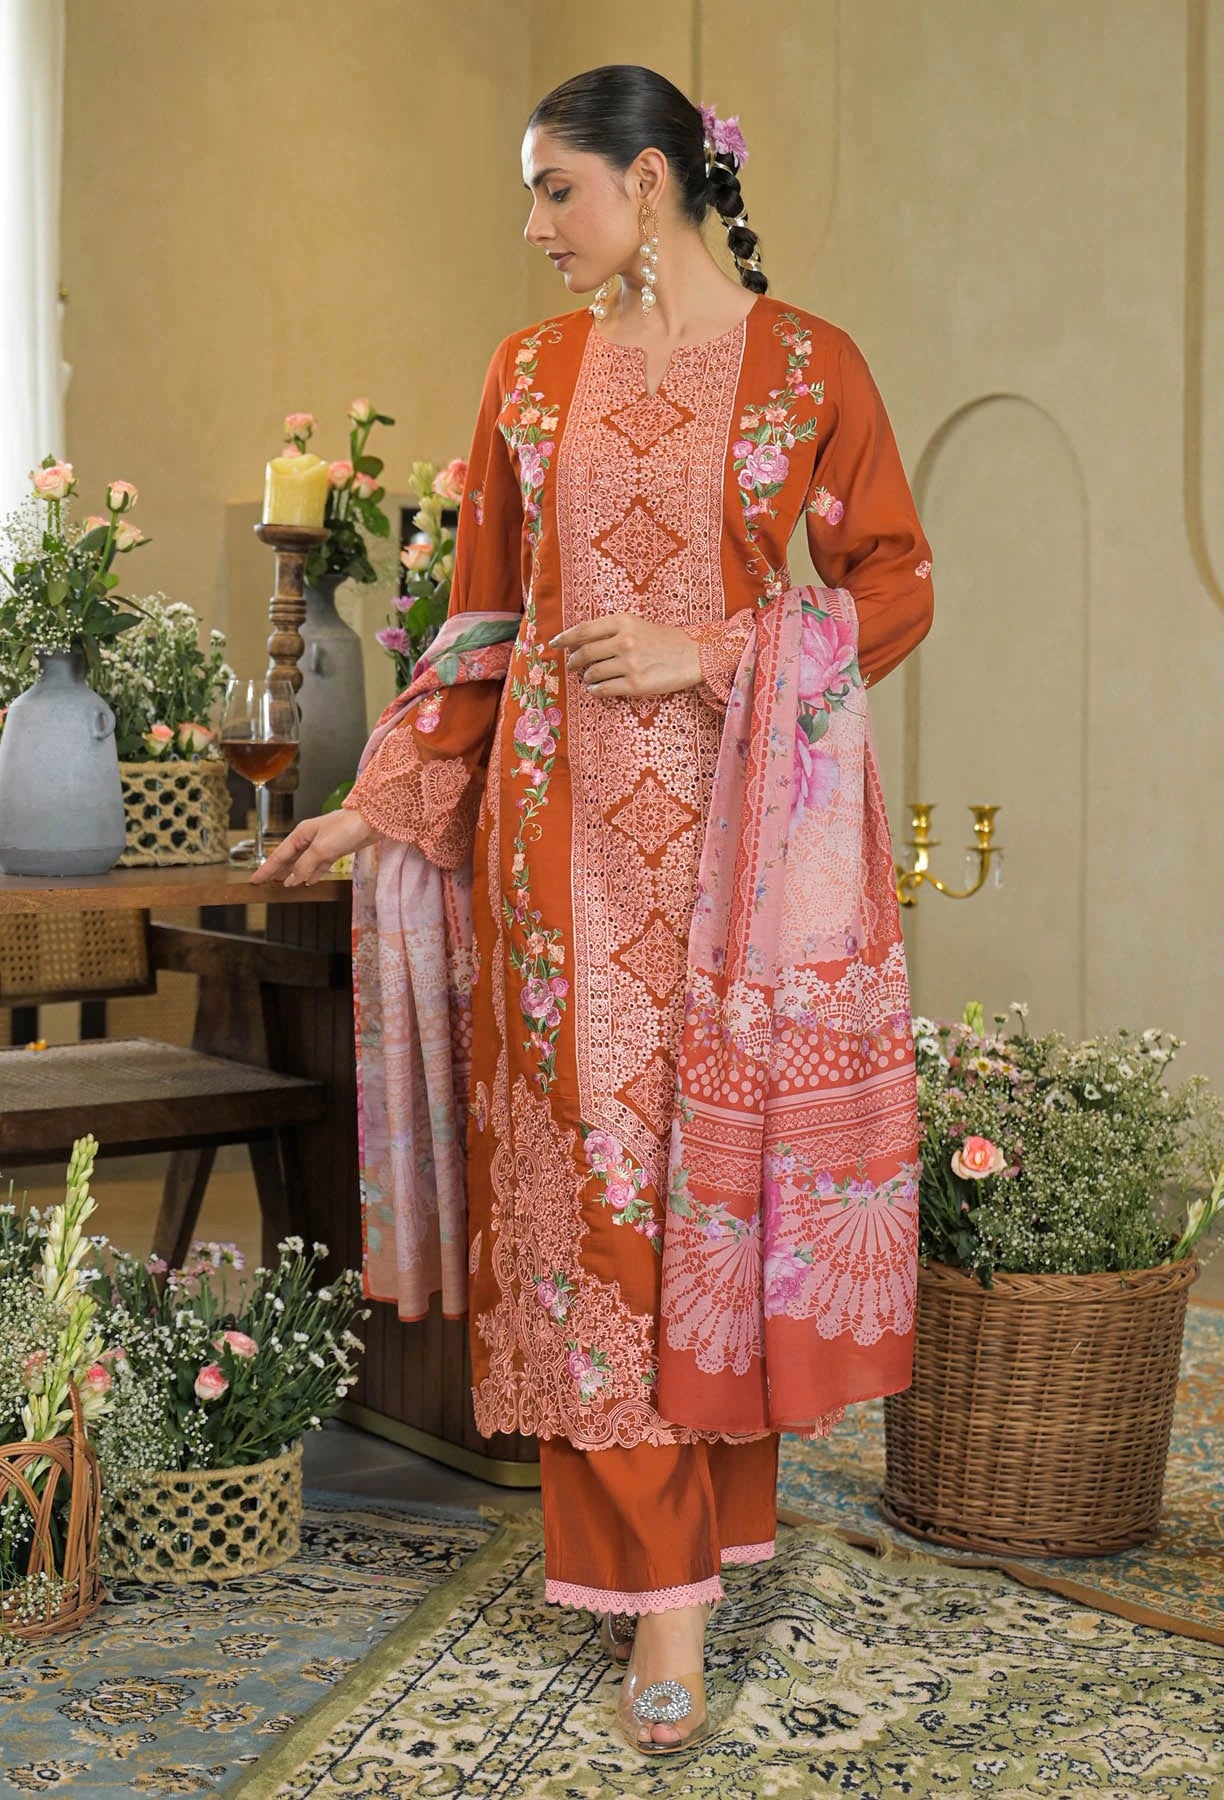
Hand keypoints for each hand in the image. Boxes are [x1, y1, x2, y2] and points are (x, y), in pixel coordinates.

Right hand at [249, 805, 377, 886]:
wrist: (372, 822)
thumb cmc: (346, 828)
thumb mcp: (321, 849)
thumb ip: (304, 866)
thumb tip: (291, 880)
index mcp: (301, 834)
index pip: (279, 855)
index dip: (267, 869)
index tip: (255, 880)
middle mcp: (310, 838)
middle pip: (289, 858)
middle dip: (278, 871)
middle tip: (266, 884)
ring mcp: (323, 844)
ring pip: (303, 862)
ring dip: (294, 874)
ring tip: (284, 885)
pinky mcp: (336, 850)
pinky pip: (319, 865)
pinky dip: (312, 873)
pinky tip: (309, 881)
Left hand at [551, 612, 701, 698]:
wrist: (694, 655)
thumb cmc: (664, 639)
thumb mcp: (637, 624)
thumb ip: (611, 630)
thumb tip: (580, 642)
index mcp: (623, 621)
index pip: (583, 630)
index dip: (564, 638)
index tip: (554, 644)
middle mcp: (624, 641)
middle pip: (584, 653)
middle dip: (573, 661)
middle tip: (572, 665)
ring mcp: (629, 663)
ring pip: (592, 673)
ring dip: (586, 677)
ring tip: (588, 677)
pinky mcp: (635, 684)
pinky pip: (604, 689)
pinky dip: (595, 690)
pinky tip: (596, 689)